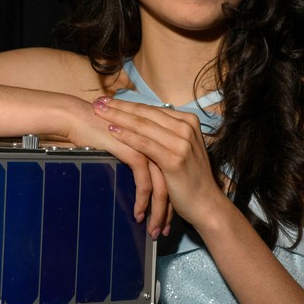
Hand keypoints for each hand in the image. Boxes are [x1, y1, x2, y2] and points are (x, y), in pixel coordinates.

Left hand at [92, 96, 223, 235]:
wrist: (206, 203)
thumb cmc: (190, 178)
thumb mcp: (180, 149)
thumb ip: (166, 134)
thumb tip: (142, 123)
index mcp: (188, 121)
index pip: (152, 109)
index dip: (128, 104)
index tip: (108, 100)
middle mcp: (186, 127)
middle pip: (145, 113)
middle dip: (119, 106)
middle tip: (97, 102)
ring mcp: (182, 142)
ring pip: (143, 125)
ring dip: (118, 117)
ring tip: (98, 112)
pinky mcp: (174, 159)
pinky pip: (145, 144)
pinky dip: (127, 136)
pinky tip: (112, 131)